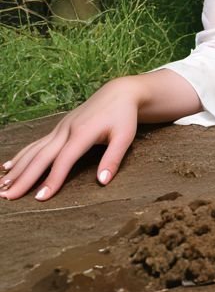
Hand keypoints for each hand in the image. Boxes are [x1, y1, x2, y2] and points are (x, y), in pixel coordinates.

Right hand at [1, 77, 141, 201]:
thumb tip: (102, 182)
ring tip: (2, 185)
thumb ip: (113, 158)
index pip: (64, 160)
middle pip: (42, 156)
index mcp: (83, 133)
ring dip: (18, 168)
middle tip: (7, 196)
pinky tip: (9, 166)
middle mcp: (66, 130)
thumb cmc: (123, 116)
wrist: (119, 92)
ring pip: (34, 150)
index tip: (40, 198)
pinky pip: (36, 143)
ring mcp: (60, 128)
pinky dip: (22, 155)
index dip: (52, 179)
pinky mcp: (58, 128)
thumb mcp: (125, 136)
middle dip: (24, 177)